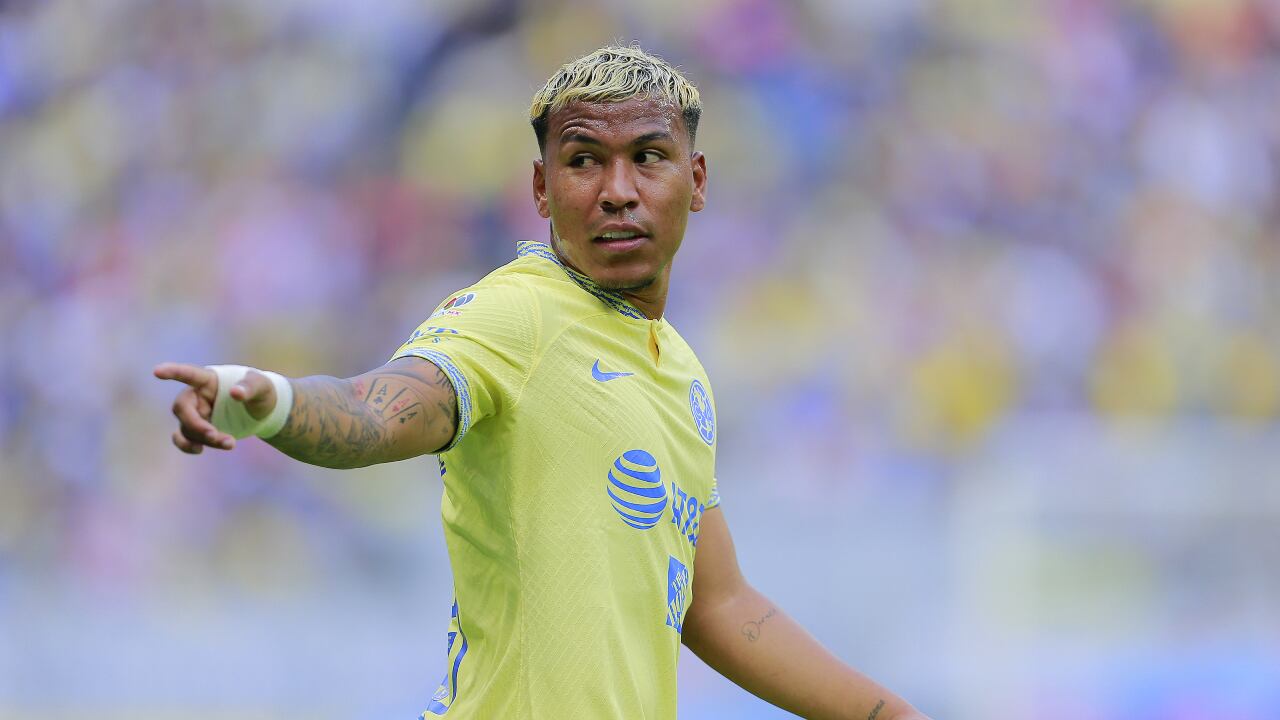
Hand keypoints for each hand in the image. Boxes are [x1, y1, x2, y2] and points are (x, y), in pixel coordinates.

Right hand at [153, 362, 276, 453]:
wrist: (263, 410)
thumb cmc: (262, 391)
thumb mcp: (262, 386)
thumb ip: (250, 387)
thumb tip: (236, 393)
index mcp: (209, 379)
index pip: (188, 374)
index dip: (172, 372)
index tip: (157, 371)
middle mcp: (198, 395)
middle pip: (183, 409)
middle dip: (196, 425)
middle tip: (214, 436)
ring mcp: (196, 413)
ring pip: (187, 428)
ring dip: (203, 439)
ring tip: (230, 443)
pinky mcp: (199, 429)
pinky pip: (185, 438)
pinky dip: (188, 446)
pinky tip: (199, 450)